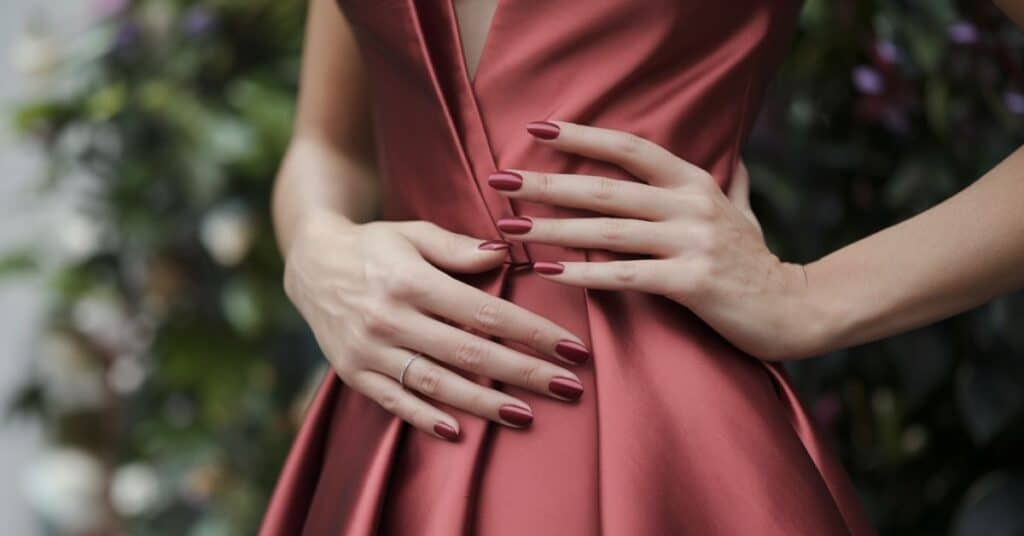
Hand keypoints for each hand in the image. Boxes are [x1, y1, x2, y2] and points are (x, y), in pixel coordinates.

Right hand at [283, 211, 589, 440]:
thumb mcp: (413, 234)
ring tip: (526, 416)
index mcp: (412, 281)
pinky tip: (459, 432)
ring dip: (484, 403)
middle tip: (569, 388)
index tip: (571, 349)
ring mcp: (370, 350)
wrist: (310, 264)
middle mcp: (391, 318)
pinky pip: (394, 402)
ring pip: (436, 384)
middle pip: (469, 353)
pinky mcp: (354, 373)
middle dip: (524, 373)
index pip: (485, 312)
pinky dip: (425, 419)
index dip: (532, 333)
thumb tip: (505, 255)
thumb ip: (458, 248)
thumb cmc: (374, 246)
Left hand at [488, 120, 823, 360]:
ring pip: (607, 232)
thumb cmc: (758, 263)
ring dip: (553, 230)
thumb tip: (738, 162)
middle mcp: (690, 205)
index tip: (536, 129)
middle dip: (547, 184)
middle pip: (604, 189)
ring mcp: (692, 242)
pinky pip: (626, 276)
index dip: (582, 137)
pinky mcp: (692, 282)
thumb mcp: (745, 214)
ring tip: (510, 230)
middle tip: (499, 181)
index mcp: (694, 183)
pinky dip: (584, 275)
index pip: (630, 149)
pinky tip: (549, 272)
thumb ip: (734, 186)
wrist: (796, 309)